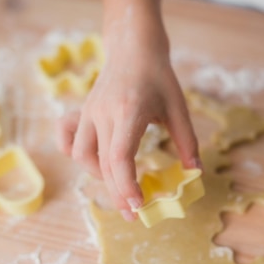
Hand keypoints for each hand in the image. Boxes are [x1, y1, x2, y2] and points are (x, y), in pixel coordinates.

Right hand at [57, 32, 199, 220]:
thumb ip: (187, 142)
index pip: (119, 157)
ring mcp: (88, 113)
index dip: (127, 185)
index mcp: (129, 111)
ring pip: (82, 155)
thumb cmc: (159, 77)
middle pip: (103, 164)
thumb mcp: (178, 108)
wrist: (133, 48)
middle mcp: (103, 113)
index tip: (139, 206)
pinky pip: (68, 141)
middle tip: (133, 215)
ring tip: (120, 185)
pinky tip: (93, 164)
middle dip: (118, 193)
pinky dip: (78, 157)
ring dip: (100, 176)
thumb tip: (194, 173)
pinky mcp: (82, 113)